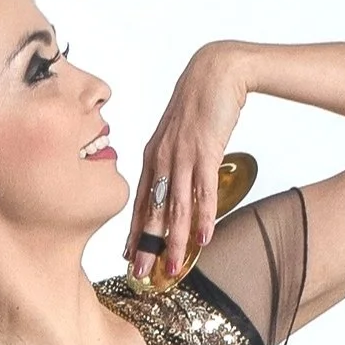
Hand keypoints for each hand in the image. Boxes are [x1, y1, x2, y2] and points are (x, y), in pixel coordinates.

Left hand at [127, 40, 251, 282]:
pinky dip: (204, 216)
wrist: (217, 70)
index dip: (134, 231)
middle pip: (153, 209)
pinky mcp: (205, 150)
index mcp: (152, 155)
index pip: (140, 201)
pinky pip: (204, 190)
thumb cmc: (199, 103)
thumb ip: (171, 160)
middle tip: (140, 274)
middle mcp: (161, 158)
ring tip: (173, 267)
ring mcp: (182, 155)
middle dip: (146, 245)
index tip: (127, 256)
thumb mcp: (177, 135)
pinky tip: (203, 239)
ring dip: (175, 240)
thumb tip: (174, 185)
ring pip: (177, 206)